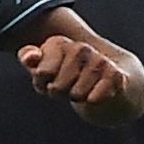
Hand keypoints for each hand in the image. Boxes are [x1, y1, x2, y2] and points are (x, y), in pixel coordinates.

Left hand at [23, 34, 143, 125]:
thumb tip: (30, 58)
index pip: (41, 73)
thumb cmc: (64, 75)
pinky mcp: (116, 75)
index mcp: (58, 43)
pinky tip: (96, 92)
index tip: (48, 79)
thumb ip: (28, 58)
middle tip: (67, 86)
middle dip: (59, 92)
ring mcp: (99, 60)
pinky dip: (92, 101)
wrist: (105, 80)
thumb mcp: (41, 67)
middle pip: (57, 87)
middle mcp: (80, 47)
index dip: (41, 83)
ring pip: (76, 95)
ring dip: (76, 97)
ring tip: (81, 88)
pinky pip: (94, 99)